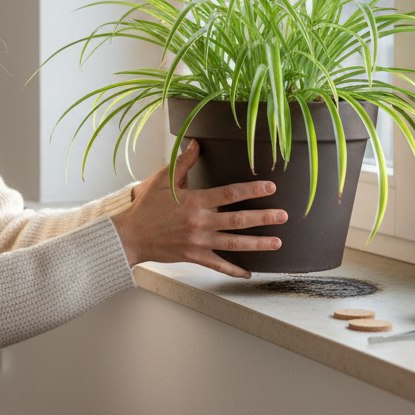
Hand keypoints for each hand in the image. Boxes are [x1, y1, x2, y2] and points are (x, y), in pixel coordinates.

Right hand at [110, 140, 286, 277]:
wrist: (130, 235)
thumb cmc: (146, 206)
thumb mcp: (163, 179)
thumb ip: (183, 162)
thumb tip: (196, 143)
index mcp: (195, 201)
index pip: (230, 194)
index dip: (252, 190)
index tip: (270, 187)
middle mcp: (200, 222)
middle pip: (238, 220)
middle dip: (263, 218)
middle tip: (283, 216)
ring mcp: (199, 242)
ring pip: (234, 243)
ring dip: (257, 243)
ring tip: (277, 241)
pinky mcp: (194, 257)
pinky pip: (218, 265)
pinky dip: (234, 270)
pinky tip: (249, 272)